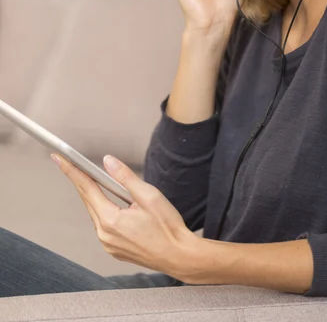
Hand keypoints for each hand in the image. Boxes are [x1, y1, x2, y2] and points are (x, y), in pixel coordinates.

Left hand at [51, 153, 199, 279]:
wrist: (179, 256)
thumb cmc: (168, 227)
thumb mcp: (149, 196)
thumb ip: (126, 178)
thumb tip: (108, 162)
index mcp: (111, 220)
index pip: (87, 188)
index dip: (72, 171)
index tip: (60, 158)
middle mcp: (105, 235)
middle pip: (88, 200)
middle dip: (80, 180)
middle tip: (69, 162)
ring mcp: (109, 244)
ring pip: (96, 213)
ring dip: (94, 195)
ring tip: (92, 179)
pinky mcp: (115, 249)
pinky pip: (103, 225)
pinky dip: (103, 210)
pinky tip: (110, 202)